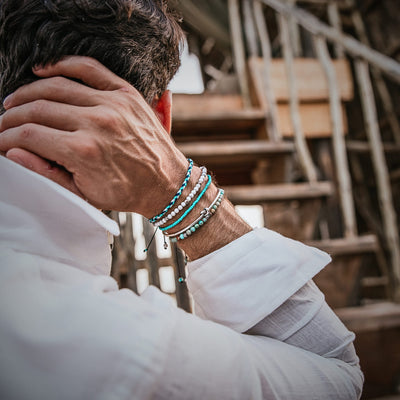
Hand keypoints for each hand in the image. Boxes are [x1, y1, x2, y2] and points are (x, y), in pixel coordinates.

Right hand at [0, 56, 187, 216]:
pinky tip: (43, 69)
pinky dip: (62, 64)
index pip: (29, 135)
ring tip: (16, 102)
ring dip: (28, 92)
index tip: (1, 141)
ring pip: (56, 86)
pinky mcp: (126, 94)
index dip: (6, 137)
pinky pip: (89, 68)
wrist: (166, 183)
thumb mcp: (84, 194)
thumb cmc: (126, 192)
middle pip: (37, 108)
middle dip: (12, 117)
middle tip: (4, 123)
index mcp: (84, 151)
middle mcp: (96, 122)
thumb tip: (13, 151)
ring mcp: (112, 104)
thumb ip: (45, 173)